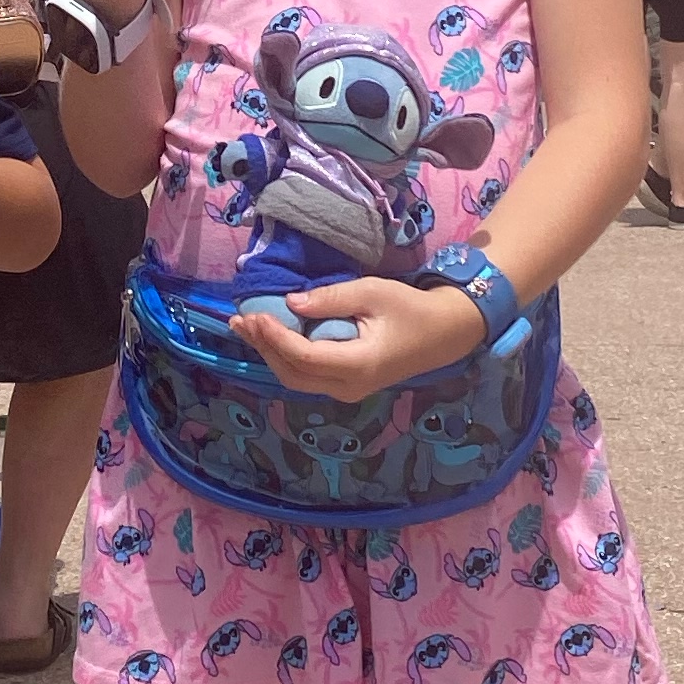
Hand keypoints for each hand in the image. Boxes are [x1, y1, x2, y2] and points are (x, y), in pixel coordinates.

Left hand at [232, 276, 483, 404]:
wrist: (443, 334)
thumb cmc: (410, 309)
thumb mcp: (372, 293)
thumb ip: (331, 299)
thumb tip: (290, 303)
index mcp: (357, 366)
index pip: (303, 357)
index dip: (274, 337)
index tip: (253, 314)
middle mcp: (348, 387)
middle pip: (292, 374)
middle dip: (263, 347)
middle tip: (240, 319)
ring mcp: (347, 391)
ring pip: (297, 380)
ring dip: (270, 354)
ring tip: (246, 327)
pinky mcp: (346, 385)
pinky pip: (307, 377)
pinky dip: (285, 357)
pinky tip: (271, 338)